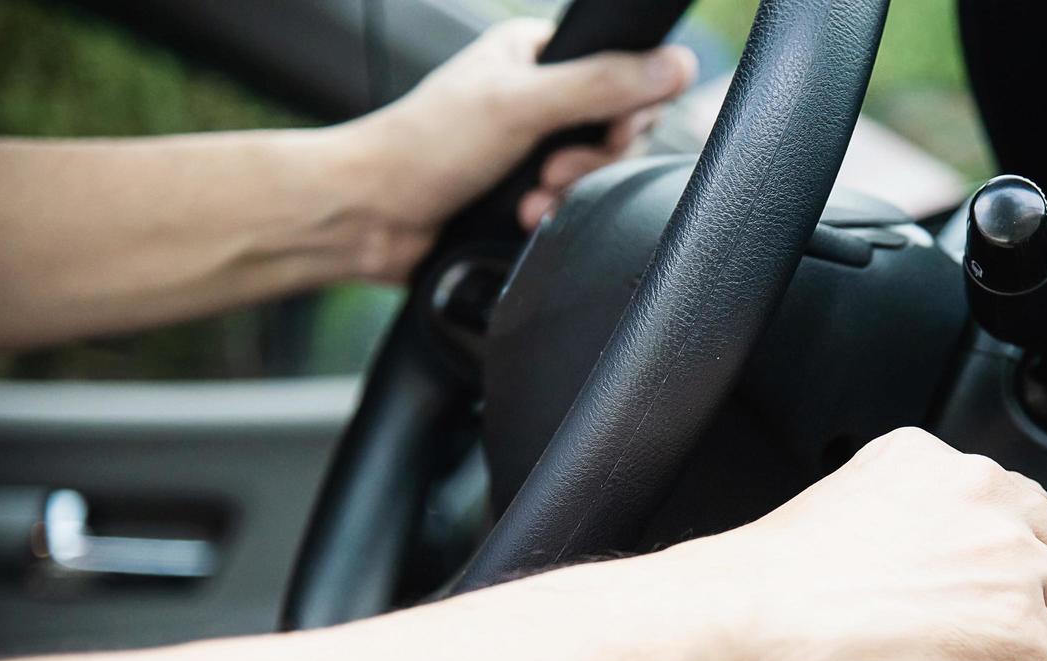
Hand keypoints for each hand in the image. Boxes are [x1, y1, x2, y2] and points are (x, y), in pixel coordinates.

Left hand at [342, 18, 697, 277]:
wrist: (369, 216)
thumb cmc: (424, 147)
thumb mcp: (522, 104)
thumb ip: (602, 84)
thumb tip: (676, 66)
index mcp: (535, 55)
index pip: (621, 72)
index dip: (629, 110)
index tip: (612, 132)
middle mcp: (536, 98)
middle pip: (615, 131)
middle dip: (593, 161)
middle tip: (555, 170)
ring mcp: (529, 150)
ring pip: (594, 175)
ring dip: (569, 194)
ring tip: (532, 199)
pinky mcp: (521, 195)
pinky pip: (568, 209)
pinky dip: (552, 218)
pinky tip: (524, 219)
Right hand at [688, 427, 1046, 660]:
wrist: (746, 621)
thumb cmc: (771, 586)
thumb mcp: (851, 510)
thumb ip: (914, 528)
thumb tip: (935, 584)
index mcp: (938, 464)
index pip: (1020, 511)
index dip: (996, 568)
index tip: (959, 598)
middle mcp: (986, 501)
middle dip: (1037, 606)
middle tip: (978, 640)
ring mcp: (1010, 565)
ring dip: (1038, 656)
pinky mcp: (1020, 632)